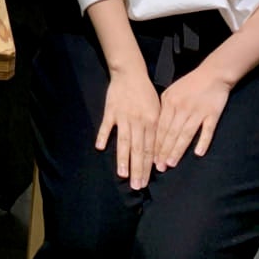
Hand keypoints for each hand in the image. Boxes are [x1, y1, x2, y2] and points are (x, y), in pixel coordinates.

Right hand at [97, 65, 161, 190]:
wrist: (130, 73)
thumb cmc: (146, 93)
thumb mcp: (158, 109)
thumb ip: (156, 129)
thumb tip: (157, 152)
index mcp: (152, 122)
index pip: (150, 148)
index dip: (148, 166)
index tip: (146, 181)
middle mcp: (138, 121)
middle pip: (138, 149)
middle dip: (137, 169)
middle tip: (136, 186)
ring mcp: (123, 116)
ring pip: (124, 141)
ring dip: (123, 159)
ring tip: (122, 174)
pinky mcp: (110, 110)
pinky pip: (107, 125)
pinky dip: (104, 136)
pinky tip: (100, 148)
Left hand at [153, 65, 231, 170]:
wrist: (212, 74)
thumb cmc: (190, 84)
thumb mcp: (171, 92)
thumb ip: (164, 108)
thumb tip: (156, 126)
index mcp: (170, 102)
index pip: (161, 127)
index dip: (155, 143)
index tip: (151, 158)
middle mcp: (182, 108)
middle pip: (171, 133)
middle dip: (163, 151)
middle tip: (158, 166)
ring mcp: (197, 111)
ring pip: (186, 134)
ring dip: (178, 149)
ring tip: (171, 163)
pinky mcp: (212, 114)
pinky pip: (207, 130)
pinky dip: (203, 141)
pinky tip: (198, 153)